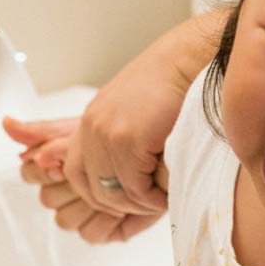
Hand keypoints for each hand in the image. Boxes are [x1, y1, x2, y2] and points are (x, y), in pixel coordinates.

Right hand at [3, 115, 160, 243]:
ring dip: (89, 203)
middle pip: (47, 199)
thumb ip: (42, 129)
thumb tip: (6, 123)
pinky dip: (105, 221)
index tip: (63, 158)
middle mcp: (63, 192)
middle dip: (71, 184)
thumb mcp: (79, 128)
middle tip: (95, 170)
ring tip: (112, 186)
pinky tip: (121, 205)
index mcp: (52, 166)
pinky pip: (90, 234)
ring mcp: (82, 212)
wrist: (157, 147)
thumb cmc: (118, 134)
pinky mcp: (104, 230)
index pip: (29, 174)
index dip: (45, 168)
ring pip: (65, 219)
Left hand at [58, 16, 223, 215]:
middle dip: (119, 206)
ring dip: (141, 204)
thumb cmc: (172, 83)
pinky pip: (137, 189)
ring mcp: (107, 135)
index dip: (98, 195)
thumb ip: (118, 137)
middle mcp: (92, 128)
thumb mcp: (132, 110)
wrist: (189, 60)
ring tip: (162, 198)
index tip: (125, 200)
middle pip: (91, 189)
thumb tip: (122, 175)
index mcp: (91, 121)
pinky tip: (168, 192)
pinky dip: (154, 199)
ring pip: (115, 195)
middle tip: (147, 204)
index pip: (74, 174)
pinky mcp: (129, 142)